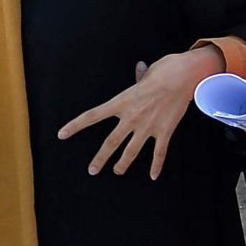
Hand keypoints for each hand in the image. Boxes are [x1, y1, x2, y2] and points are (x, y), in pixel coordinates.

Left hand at [56, 48, 223, 179]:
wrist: (183, 76)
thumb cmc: (165, 70)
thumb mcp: (147, 73)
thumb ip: (140, 77)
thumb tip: (140, 69)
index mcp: (122, 102)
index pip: (92, 116)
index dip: (75, 126)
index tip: (61, 134)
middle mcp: (131, 117)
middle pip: (111, 142)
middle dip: (100, 158)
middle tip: (92, 170)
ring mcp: (148, 126)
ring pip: (131, 151)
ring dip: (122, 163)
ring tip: (117, 171)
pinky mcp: (164, 131)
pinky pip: (159, 153)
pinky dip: (156, 166)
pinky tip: (153, 176)